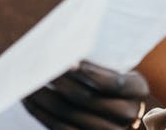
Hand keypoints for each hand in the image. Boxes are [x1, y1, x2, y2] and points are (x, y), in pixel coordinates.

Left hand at [23, 61, 149, 128]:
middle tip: (39, 67)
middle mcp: (128, 113)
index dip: (91, 74)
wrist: (112, 103)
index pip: (115, 83)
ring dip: (44, 97)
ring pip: (69, 115)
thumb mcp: (113, 63)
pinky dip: (42, 113)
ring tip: (28, 81)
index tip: (69, 62)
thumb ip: (97, 56)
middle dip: (60, 83)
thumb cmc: (107, 71)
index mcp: (137, 89)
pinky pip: (60, 128)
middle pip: (88, 99)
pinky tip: (29, 99)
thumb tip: (63, 42)